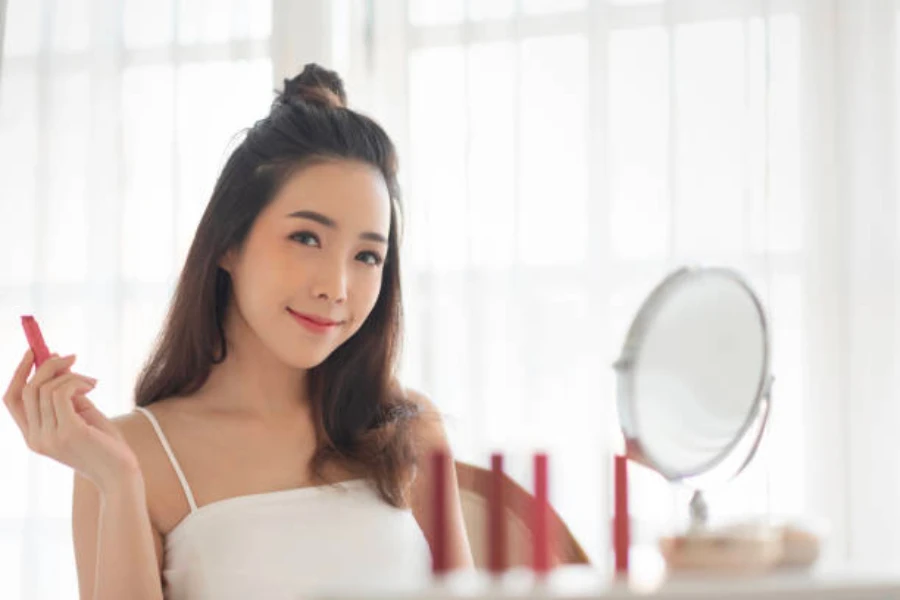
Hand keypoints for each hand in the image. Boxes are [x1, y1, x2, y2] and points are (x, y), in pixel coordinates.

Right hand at [3, 350, 140, 492]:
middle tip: (71, 357)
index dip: (19, 373)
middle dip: (48, 365)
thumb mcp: (81, 416)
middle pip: (28, 389)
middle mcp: (35, 438)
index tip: (33, 352)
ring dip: (71, 375)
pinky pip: (63, 393)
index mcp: (33, 436)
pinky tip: (92, 386)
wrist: (120, 475)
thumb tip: (60, 366)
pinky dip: (77, 382)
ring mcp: (49, 437)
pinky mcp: (68, 432)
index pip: (11, 399)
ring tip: (92, 382)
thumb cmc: (105, 445)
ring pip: (46, 388)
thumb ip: (67, 396)